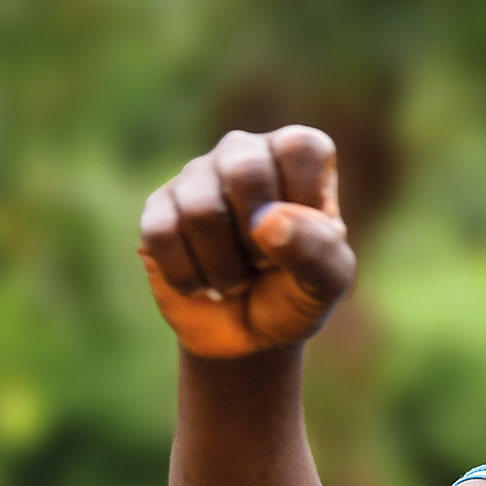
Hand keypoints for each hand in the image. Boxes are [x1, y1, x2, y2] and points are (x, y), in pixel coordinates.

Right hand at [138, 126, 356, 358]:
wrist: (249, 337)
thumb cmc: (296, 295)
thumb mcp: (327, 283)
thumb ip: (319, 250)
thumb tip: (267, 220)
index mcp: (296, 155)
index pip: (302, 148)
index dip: (305, 201)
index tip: (308, 239)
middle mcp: (244, 153)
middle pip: (244, 171)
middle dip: (258, 238)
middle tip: (265, 263)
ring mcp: (196, 176)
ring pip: (201, 210)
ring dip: (224, 268)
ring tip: (236, 280)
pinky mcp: (158, 207)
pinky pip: (162, 233)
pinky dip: (189, 277)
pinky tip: (202, 284)